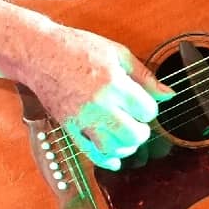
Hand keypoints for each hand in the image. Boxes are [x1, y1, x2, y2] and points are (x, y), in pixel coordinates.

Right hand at [29, 25, 172, 170]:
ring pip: (113, 148)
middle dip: (141, 131)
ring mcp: (83, 119)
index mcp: (114, 84)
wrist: (40, 54)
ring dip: (126, 146)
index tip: (143, 103)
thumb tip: (167, 94)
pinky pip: (90, 153)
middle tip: (138, 122)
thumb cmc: (77, 48)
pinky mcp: (70, 127)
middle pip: (133, 135)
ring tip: (126, 135)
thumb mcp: (117, 53)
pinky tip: (114, 158)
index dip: (149, 108)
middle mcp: (99, 105)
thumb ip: (145, 76)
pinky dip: (106, 160)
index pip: (147, 111)